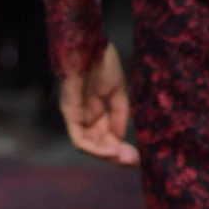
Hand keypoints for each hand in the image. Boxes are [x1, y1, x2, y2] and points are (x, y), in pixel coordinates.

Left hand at [58, 43, 138, 166]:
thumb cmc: (101, 62)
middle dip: (117, 155)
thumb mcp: (117, 91)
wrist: (89, 45)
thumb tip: (121, 136)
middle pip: (99, 143)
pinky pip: (79, 138)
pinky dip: (95, 148)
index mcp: (95, 110)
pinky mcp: (69, 113)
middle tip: (135, 162)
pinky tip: (112, 150)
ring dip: (107, 155)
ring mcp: (75, 115)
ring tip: (125, 159)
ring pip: (89, 144)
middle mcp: (84, 116)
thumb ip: (119, 113)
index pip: (107, 135)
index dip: (121, 147)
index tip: (139, 157)